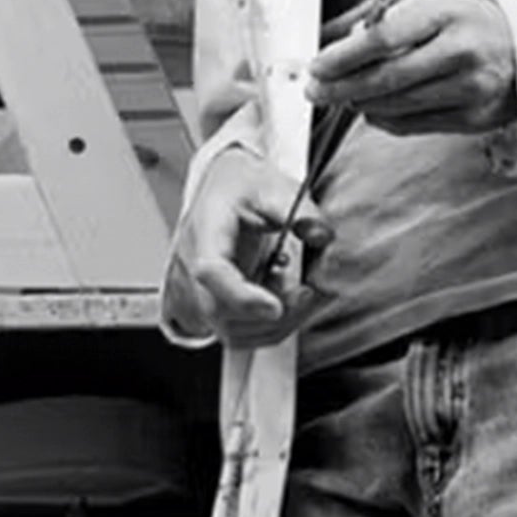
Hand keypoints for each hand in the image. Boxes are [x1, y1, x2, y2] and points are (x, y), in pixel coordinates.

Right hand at [160, 146, 330, 344]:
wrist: (223, 187)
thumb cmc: (242, 186)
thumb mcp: (275, 185)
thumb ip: (301, 209)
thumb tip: (322, 235)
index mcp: (206, 232)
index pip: (211, 272)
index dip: (241, 297)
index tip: (275, 307)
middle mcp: (195, 266)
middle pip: (221, 311)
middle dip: (273, 314)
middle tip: (312, 293)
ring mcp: (201, 289)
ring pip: (230, 331)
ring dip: (275, 326)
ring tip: (306, 297)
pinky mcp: (216, 302)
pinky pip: (238, 331)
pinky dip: (269, 328)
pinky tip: (289, 301)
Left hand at [306, 0, 516, 134]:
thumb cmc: (470, 26)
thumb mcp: (435, 6)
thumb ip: (390, 24)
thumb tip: (343, 53)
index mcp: (449, 14)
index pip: (384, 38)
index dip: (344, 56)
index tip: (319, 66)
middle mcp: (461, 52)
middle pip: (386, 78)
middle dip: (342, 87)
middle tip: (316, 91)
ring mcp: (469, 89)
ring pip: (396, 105)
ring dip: (361, 103)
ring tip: (347, 95)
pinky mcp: (472, 118)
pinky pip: (412, 124)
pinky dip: (386, 118)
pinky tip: (377, 108)